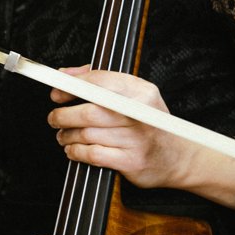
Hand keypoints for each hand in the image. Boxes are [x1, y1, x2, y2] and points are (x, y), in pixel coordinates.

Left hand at [48, 66, 234, 207]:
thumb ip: (101, 80)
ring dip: (67, 135)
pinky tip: (73, 149)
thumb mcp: (135, 95)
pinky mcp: (131, 161)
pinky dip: (76, 152)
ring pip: (87, 134)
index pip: (99, 82)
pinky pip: (92, 154)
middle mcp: (141, 114)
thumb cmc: (151, 123)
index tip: (57, 93)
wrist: (178, 157)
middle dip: (64, 115)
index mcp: (142, 92)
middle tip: (55, 117)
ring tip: (64, 134)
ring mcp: (136, 139)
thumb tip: (67, 74)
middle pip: (90, 111)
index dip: (72, 87)